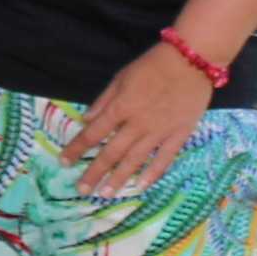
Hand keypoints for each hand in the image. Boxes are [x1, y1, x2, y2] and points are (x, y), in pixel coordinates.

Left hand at [63, 46, 208, 196]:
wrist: (192, 61)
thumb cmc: (152, 65)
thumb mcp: (121, 77)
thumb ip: (103, 100)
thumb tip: (86, 120)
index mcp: (121, 108)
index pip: (93, 133)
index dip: (77, 148)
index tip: (64, 162)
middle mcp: (137, 124)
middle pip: (112, 153)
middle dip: (95, 172)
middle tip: (83, 190)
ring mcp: (160, 132)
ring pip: (136, 160)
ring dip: (119, 178)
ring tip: (106, 194)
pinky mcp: (180, 135)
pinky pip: (164, 158)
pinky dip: (153, 173)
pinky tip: (142, 186)